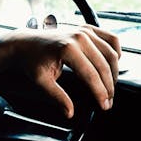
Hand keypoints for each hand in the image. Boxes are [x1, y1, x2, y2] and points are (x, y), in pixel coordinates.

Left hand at [2, 25, 120, 117]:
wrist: (25, 42)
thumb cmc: (31, 61)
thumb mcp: (41, 81)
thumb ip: (57, 96)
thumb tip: (69, 112)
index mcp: (67, 49)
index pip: (91, 75)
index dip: (99, 92)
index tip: (104, 105)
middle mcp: (79, 37)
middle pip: (103, 65)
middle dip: (108, 86)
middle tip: (108, 101)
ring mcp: (84, 30)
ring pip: (110, 53)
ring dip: (114, 72)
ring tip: (111, 87)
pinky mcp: (87, 28)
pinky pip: (110, 38)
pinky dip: (115, 51)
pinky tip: (115, 63)